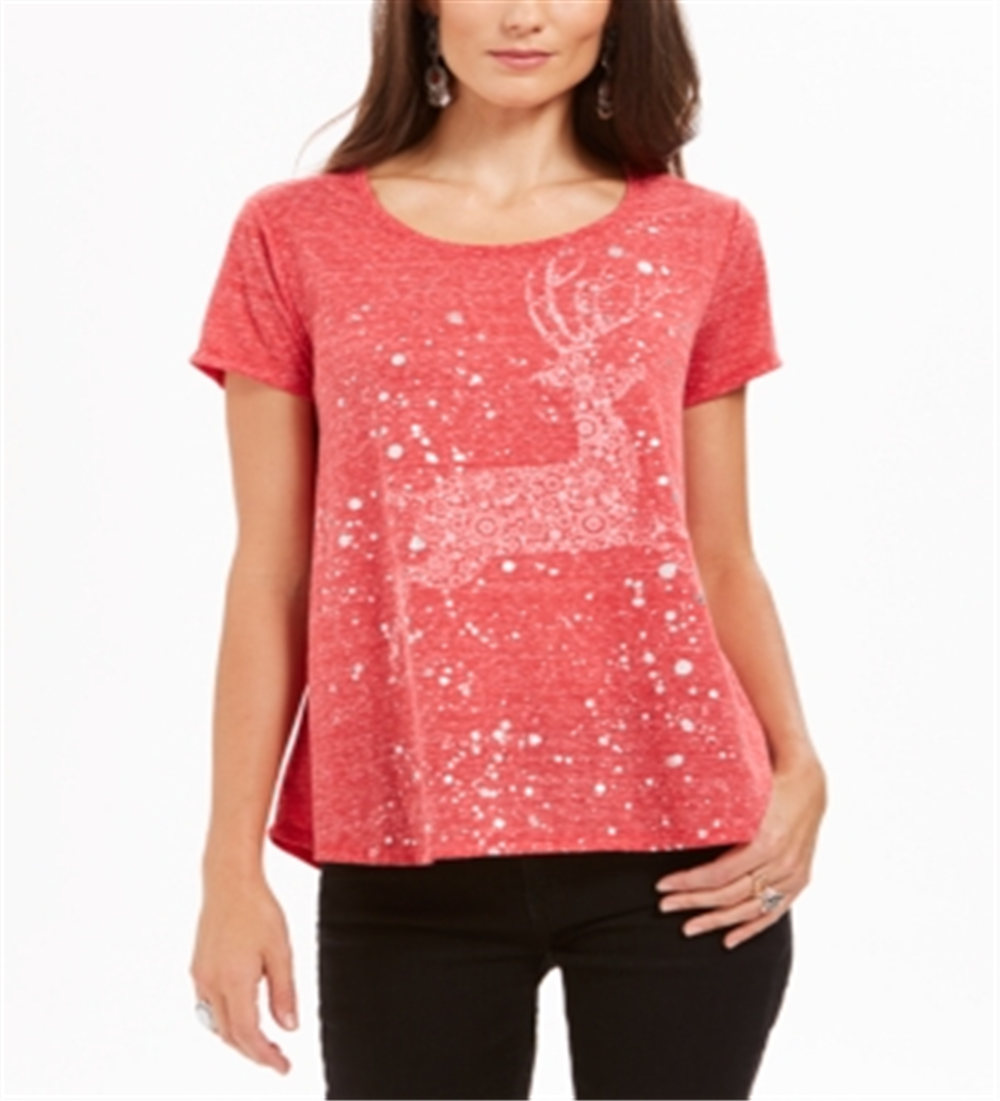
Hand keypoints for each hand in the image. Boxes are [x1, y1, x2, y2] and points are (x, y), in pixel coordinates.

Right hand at [190, 873, 297, 1073]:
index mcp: (234, 981)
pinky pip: (208, 1007)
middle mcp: (211, 983)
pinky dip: (226, 1020)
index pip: (247, 1034)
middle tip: (277, 1059)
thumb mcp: (280, 951)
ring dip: (238, 1038)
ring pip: (216, 1024)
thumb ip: (284, 992)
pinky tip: (242, 1016)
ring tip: (264, 1043)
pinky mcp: (198, 968)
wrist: (229, 882)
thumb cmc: (257, 909)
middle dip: (253, 1052)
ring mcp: (201, 976)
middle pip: (229, 1035)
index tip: (283, 1067)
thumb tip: (289, 1027)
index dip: (265, 1056)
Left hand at [655, 756, 826, 948]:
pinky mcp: (799, 880)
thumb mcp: (744, 791)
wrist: (809, 782)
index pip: (718, 874)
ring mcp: (792, 875)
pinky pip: (773, 912)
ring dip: (716, 921)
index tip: (663, 886)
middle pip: (729, 894)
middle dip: (693, 902)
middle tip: (665, 906)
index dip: (688, 883)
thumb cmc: (770, 780)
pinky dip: (751, 928)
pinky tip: (729, 939)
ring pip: (748, 909)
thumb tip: (672, 809)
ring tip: (689, 926)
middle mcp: (780, 862)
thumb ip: (716, 805)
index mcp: (765, 840)